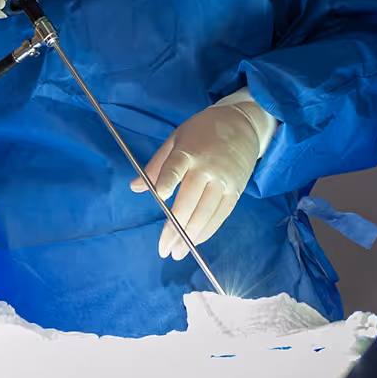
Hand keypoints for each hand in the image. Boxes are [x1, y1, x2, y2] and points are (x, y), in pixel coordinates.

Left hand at [130, 101, 269, 258]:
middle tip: (163, 249)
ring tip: (177, 252)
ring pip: (206, 212)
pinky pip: (221, 215)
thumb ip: (156, 165)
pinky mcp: (236, 190)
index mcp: (188, 150)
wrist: (241, 125)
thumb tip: (134, 187)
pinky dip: (208, 231)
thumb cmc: (202, 131)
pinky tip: (195, 242)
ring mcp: (223, 180)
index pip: (176, 166)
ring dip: (190, 236)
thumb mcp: (176, 138)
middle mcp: (207, 167)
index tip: (160, 195)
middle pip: (190, 200)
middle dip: (176, 227)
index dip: (168, 180)